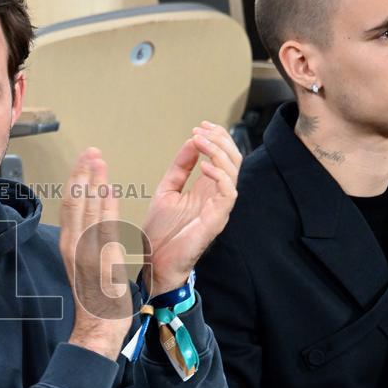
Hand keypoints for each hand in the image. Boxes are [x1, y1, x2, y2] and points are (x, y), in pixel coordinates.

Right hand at [59, 148, 132, 360]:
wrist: (97, 328)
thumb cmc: (96, 302)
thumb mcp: (84, 268)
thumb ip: (87, 246)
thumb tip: (91, 227)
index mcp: (69, 247)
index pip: (69, 207)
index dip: (75, 183)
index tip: (82, 164)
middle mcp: (73, 246)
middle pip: (75, 202)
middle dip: (82, 174)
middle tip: (90, 152)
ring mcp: (86, 252)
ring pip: (87, 208)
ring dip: (93, 181)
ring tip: (97, 160)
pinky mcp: (100, 259)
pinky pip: (103, 225)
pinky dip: (104, 204)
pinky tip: (108, 188)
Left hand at [142, 122, 240, 294]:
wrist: (154, 262)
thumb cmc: (161, 231)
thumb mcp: (167, 190)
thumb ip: (180, 167)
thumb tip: (191, 141)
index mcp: (206, 188)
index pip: (223, 156)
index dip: (215, 138)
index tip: (199, 126)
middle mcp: (216, 196)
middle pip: (233, 159)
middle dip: (219, 139)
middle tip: (201, 129)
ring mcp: (219, 207)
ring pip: (233, 171)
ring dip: (217, 152)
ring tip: (200, 141)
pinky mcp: (217, 220)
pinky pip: (228, 192)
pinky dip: (218, 175)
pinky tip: (204, 165)